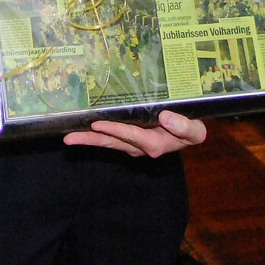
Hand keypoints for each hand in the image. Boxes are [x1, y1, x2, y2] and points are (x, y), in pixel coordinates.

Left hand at [62, 110, 205, 157]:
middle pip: (112, 143)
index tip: (98, 124)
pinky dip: (96, 135)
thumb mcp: (196, 130)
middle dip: (90, 140)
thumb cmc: (192, 128)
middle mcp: (140, 147)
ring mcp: (133, 145)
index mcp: (155, 144)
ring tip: (68, 138)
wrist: (190, 132)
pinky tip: (82, 131)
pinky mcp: (129, 140)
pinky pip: (110, 138)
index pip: (132, 136)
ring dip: (88, 139)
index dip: (115, 130)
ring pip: (108, 142)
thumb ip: (184, 127)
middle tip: (69, 139)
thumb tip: (165, 117)